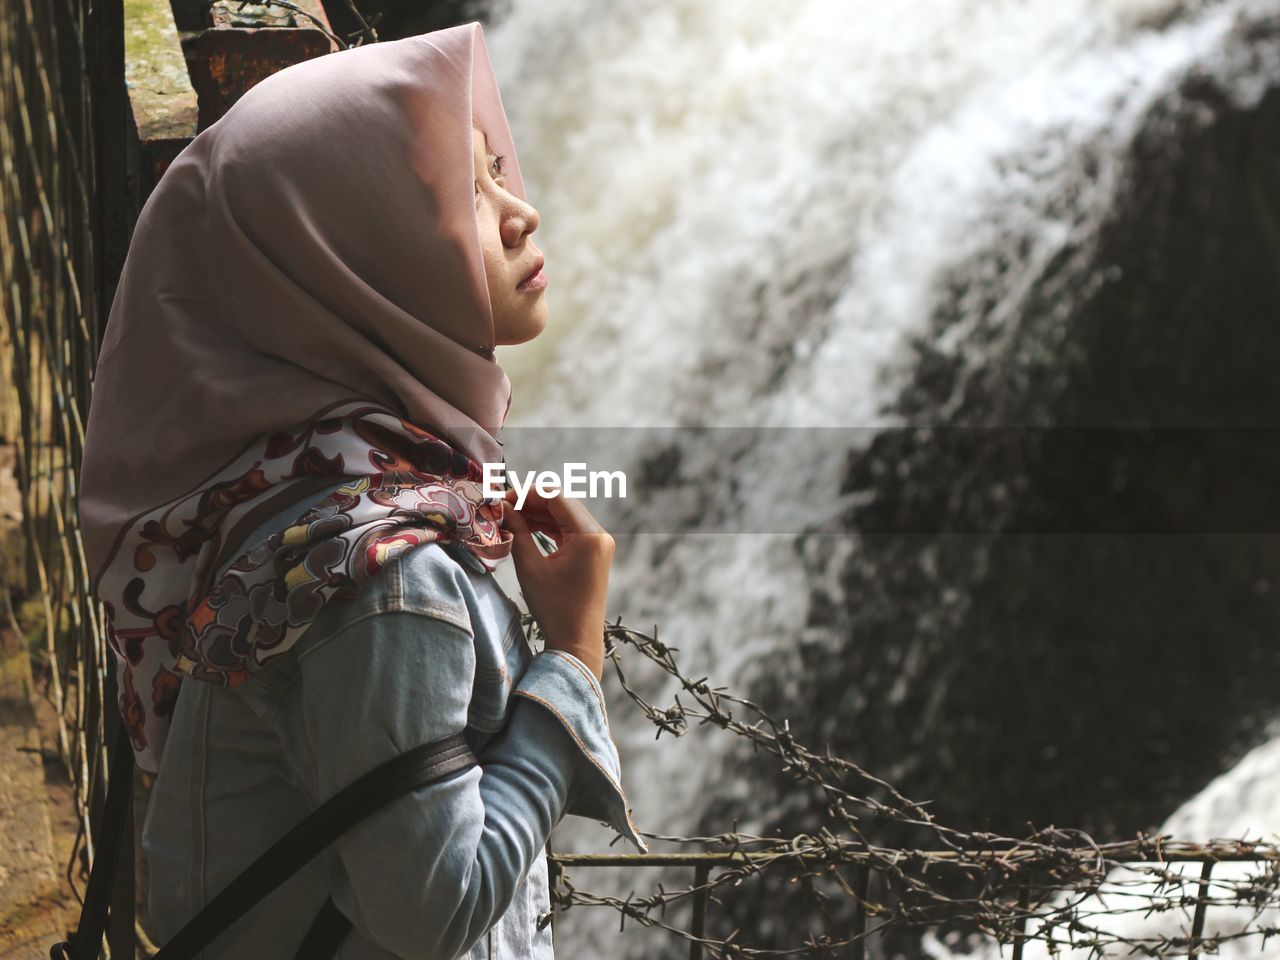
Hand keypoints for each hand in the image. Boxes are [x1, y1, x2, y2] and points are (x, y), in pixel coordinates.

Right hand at [500, 486, 613, 680]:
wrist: (577, 641)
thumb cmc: (554, 608)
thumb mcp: (530, 568)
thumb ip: (518, 532)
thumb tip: (504, 508)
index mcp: (589, 536)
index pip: (556, 498)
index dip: (527, 494)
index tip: (502, 499)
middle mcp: (599, 535)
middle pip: (562, 504)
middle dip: (532, 502)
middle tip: (503, 508)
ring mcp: (599, 544)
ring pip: (565, 516)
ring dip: (539, 514)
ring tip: (511, 518)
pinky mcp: (594, 553)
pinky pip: (570, 530)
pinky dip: (549, 527)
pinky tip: (527, 528)